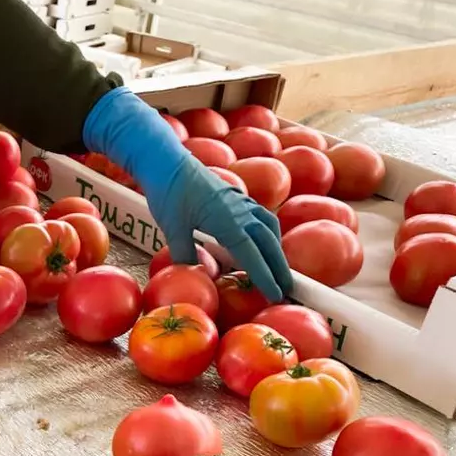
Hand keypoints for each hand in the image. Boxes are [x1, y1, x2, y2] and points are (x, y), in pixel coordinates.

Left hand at [83, 87, 290, 301]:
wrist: (168, 162)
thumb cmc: (169, 193)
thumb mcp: (172, 228)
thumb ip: (185, 254)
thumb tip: (197, 274)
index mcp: (227, 220)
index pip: (251, 253)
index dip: (264, 275)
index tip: (274, 293)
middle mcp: (240, 210)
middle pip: (268, 242)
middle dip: (279, 267)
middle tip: (287, 289)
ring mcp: (240, 202)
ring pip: (268, 227)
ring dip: (276, 249)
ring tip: (280, 269)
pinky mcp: (236, 197)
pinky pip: (261, 216)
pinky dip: (268, 231)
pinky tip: (265, 240)